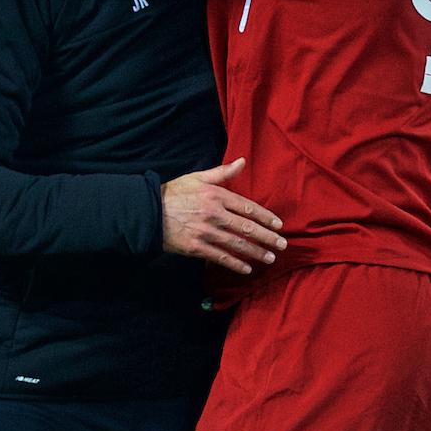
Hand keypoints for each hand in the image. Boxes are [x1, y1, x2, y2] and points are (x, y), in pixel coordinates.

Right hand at [161, 157, 286, 274]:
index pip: (247, 207)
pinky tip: (247, 269)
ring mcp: (205, 232)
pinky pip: (220, 257)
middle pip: (247, 228)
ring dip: (256, 252)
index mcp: (216, 195)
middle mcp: (214, 214)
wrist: (148, 212)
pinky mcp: (196, 247)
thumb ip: (222, 172)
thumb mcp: (198, 178)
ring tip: (270, 258)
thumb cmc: (174, 193)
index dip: (265, 217)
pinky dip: (235, 264)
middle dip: (267, 238)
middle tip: (282, 245)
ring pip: (237, 244)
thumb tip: (242, 161)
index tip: (279, 225)